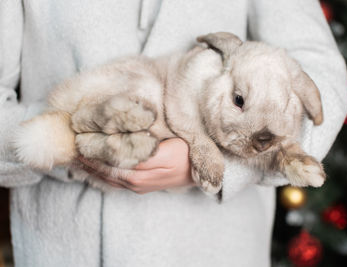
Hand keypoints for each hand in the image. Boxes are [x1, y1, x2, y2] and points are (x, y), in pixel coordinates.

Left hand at [78, 138, 193, 193]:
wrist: (198, 172)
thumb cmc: (187, 153)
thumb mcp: (170, 144)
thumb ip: (147, 143)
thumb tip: (122, 135)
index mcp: (145, 167)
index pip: (113, 156)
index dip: (96, 147)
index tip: (81, 135)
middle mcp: (138, 180)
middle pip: (106, 169)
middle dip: (88, 158)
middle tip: (72, 145)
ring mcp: (138, 186)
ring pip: (108, 178)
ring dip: (91, 168)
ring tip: (77, 157)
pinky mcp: (139, 188)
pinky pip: (115, 184)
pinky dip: (100, 176)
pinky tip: (91, 170)